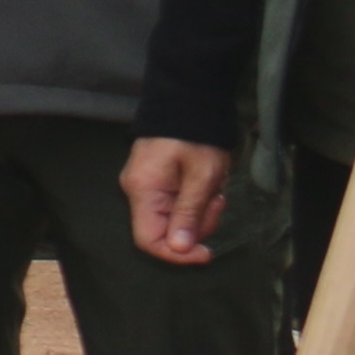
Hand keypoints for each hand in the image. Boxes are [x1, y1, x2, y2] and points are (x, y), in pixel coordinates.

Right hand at [126, 135, 233, 266]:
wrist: (187, 100)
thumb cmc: (196, 135)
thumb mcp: (202, 176)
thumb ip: (189, 213)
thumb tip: (179, 248)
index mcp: (144, 190)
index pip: (149, 240)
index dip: (177, 254)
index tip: (206, 252)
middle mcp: (137, 191)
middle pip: (164, 230)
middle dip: (197, 225)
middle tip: (217, 202)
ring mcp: (144, 185)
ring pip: (172, 218)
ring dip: (199, 211)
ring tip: (214, 189)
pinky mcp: (154, 180)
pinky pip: (173, 204)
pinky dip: (194, 201)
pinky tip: (206, 185)